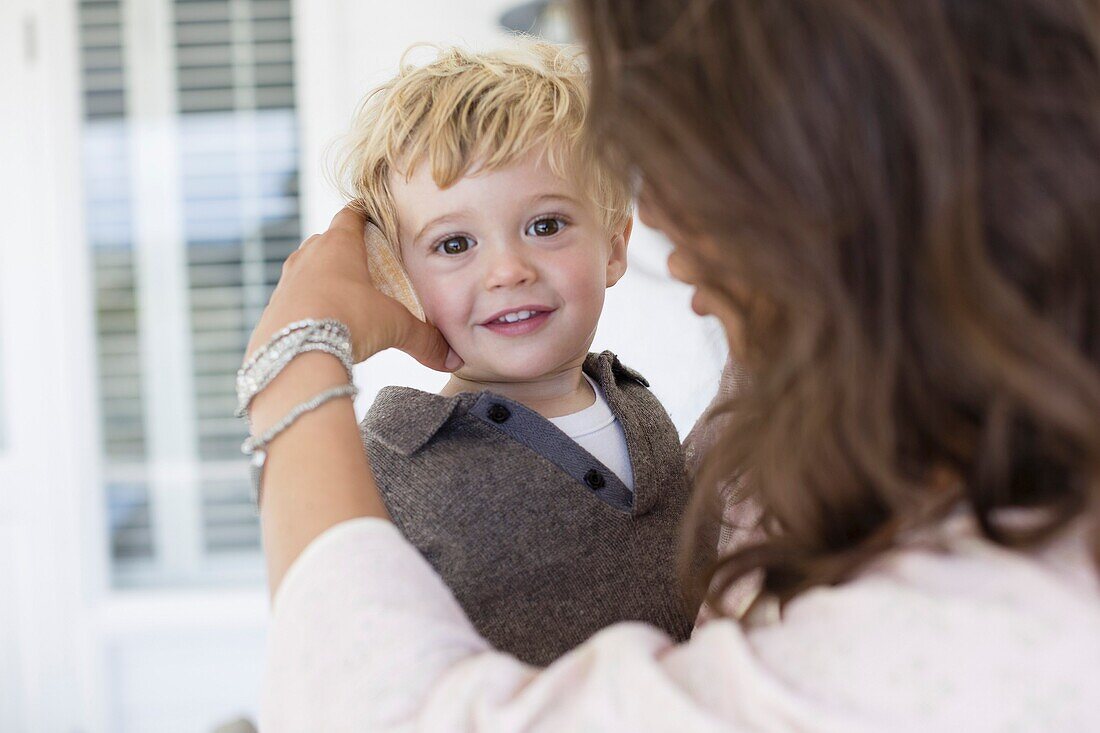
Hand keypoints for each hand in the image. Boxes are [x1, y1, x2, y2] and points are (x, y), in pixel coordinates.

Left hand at [246, 207, 461, 370]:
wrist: (293, 353)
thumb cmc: (347, 321)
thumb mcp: (394, 326)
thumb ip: (425, 339)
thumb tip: (453, 359)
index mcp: (340, 244)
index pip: (352, 214)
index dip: (366, 212)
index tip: (375, 214)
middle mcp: (309, 256)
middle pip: (328, 240)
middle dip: (347, 249)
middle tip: (367, 263)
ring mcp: (287, 281)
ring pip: (308, 269)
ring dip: (325, 278)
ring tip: (346, 296)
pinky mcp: (273, 308)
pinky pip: (294, 298)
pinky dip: (310, 305)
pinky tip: (324, 323)